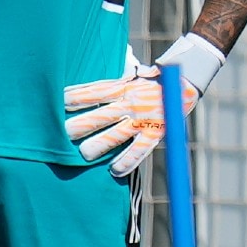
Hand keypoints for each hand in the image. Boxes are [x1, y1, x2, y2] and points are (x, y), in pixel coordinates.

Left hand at [64, 35, 222, 177]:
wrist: (187, 81)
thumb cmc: (152, 80)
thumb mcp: (132, 74)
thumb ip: (114, 80)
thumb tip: (92, 81)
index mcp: (123, 86)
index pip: (94, 92)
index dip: (76, 98)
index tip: (59, 104)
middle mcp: (130, 102)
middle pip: (100, 115)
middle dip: (80, 125)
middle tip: (63, 134)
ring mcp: (142, 119)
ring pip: (115, 135)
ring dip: (98, 146)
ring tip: (84, 154)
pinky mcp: (155, 133)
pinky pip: (138, 150)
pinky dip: (126, 162)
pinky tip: (113, 171)